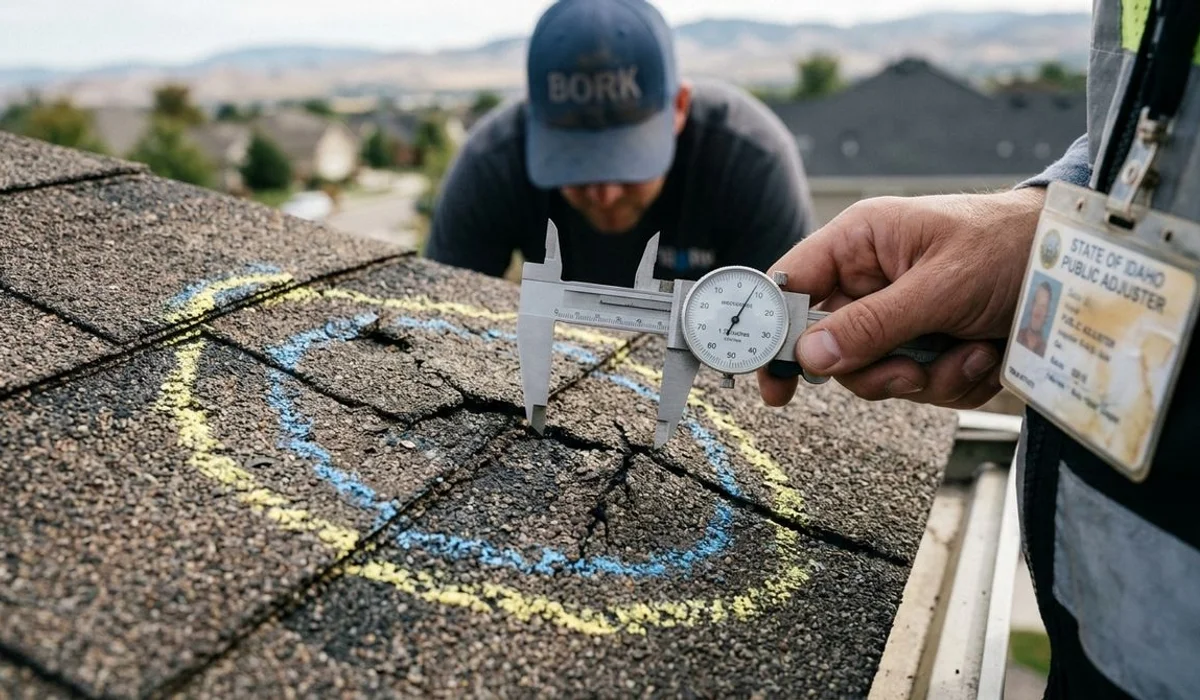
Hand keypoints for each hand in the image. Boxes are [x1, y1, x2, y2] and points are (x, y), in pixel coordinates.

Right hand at [757, 187, 1045, 408]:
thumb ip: (872, 324)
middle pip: (830, 347)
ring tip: (969, 352)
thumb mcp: (940, 286)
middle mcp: (870, 281)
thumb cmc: (1009, 247)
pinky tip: (985, 353)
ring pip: (874, 374)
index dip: (770, 332)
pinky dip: (954, 381)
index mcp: (859, 244)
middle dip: (876, 367)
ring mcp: (898, 317)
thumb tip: (809, 358)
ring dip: (925, 376)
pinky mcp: (928, 347)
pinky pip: (916, 386)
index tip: (770, 381)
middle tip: (912, 369)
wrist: (1076, 269)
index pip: (790, 287)